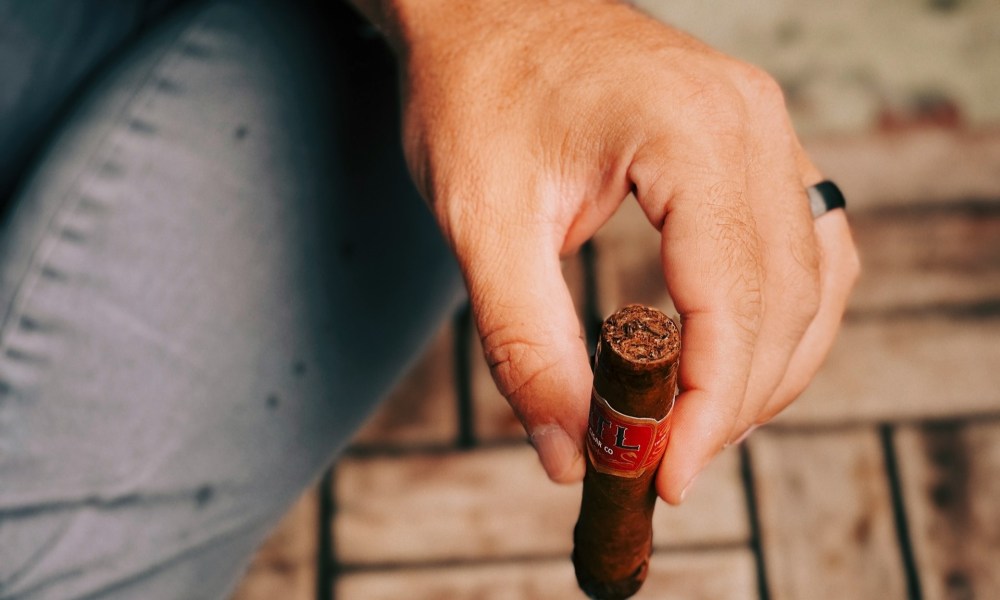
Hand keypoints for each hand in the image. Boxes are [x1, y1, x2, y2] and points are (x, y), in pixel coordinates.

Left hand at [359, 0, 858, 502]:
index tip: (667, 475)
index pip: (735, 298)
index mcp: (689, 130)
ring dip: (769, 367)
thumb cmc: (475, 95)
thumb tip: (572, 454)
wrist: (483, 12)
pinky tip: (734, 359)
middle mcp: (750, 121)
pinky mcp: (752, 142)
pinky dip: (780, 317)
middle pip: (786, 298)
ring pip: (813, 278)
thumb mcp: (482, 224)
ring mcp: (762, 127)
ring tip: (700, 427)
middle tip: (668, 463)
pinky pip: (805, 245)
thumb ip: (525, 346)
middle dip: (735, 400)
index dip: (711, 405)